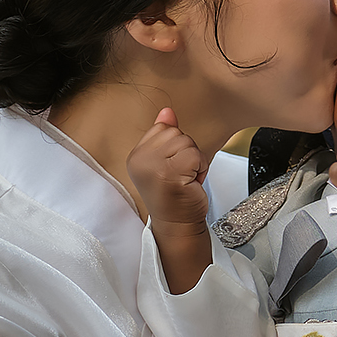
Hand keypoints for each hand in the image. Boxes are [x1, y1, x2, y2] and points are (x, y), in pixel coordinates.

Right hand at [127, 108, 210, 233]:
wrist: (177, 225)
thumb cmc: (174, 196)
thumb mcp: (166, 162)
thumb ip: (164, 135)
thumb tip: (167, 111)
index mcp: (136, 156)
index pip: (163, 128)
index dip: (175, 147)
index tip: (171, 169)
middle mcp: (140, 160)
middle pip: (176, 133)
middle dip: (186, 153)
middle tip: (180, 176)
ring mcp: (153, 167)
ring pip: (187, 142)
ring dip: (194, 162)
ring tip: (185, 180)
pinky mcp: (170, 173)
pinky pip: (196, 154)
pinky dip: (201, 168)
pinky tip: (191, 183)